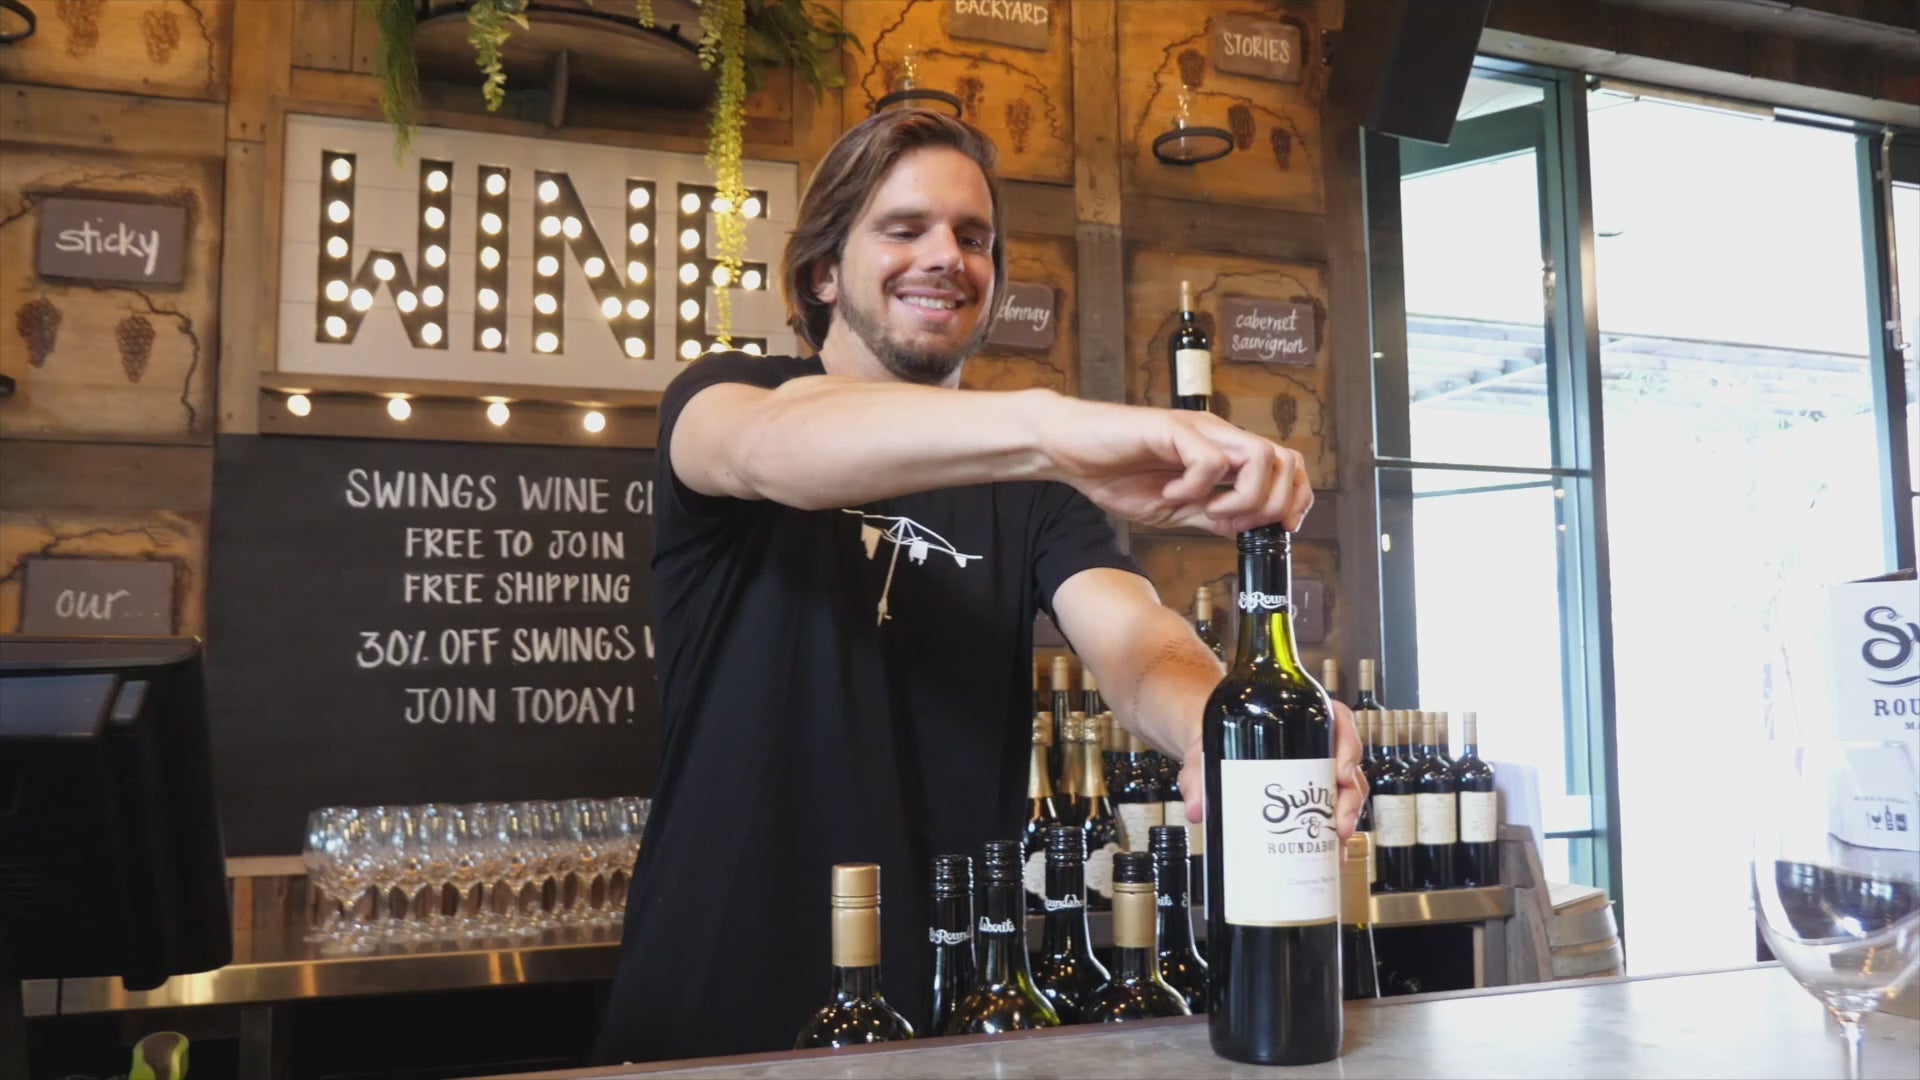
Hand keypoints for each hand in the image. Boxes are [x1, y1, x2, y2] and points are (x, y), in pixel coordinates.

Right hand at [1036, 396, 1312, 537]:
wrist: (1069, 450)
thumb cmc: (1115, 471)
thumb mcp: (1173, 507)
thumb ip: (1209, 514)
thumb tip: (1245, 530)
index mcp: (1223, 453)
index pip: (1286, 465)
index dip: (1294, 499)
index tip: (1277, 530)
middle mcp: (1218, 437)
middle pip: (1284, 460)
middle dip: (1273, 504)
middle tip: (1236, 525)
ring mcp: (1197, 431)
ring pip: (1259, 456)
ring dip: (1243, 497)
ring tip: (1210, 512)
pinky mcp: (1172, 430)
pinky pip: (1210, 461)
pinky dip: (1196, 487)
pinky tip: (1171, 494)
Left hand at [1179, 700, 1367, 841]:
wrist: (1207, 747)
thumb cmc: (1213, 738)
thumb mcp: (1204, 749)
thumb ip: (1197, 775)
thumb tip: (1197, 810)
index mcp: (1299, 716)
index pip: (1338, 720)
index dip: (1349, 745)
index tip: (1341, 771)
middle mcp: (1316, 742)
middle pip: (1348, 763)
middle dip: (1350, 796)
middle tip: (1339, 822)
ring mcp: (1317, 768)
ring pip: (1347, 789)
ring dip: (1348, 816)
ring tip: (1337, 840)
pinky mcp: (1309, 794)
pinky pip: (1332, 809)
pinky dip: (1334, 831)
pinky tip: (1332, 852)